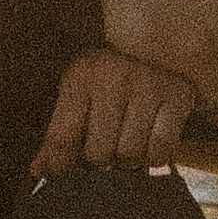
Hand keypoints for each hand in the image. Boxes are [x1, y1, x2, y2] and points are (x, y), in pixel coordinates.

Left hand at [33, 48, 200, 176]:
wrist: (159, 45)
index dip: (60, 165)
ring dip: (128, 160)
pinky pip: (160, 150)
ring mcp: (148, 85)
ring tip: (127, 142)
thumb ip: (59, 134)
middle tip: (105, 150)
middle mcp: (114, 77)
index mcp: (82, 75)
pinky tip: (149, 140)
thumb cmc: (110, 78)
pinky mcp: (178, 96)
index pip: (63, 138)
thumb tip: (39, 171)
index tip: (62, 173)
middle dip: (100, 161)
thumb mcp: (79, 94)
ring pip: (130, 156)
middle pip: (99, 155)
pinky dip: (154, 156)